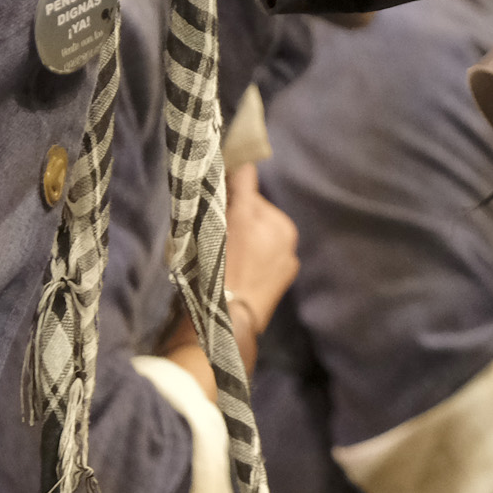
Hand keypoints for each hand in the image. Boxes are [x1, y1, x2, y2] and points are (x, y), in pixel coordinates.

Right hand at [223, 161, 298, 337]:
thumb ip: (211, 204)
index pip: (245, 174)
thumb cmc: (206, 276)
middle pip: (257, 203)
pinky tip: (250, 266)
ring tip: (238, 252)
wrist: (229, 320)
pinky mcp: (292, 264)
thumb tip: (218, 180)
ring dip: (257, 231)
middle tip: (224, 229)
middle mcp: (277, 223)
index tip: (226, 172)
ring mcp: (289, 245)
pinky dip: (267, 250)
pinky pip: (278, 247)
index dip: (233, 172)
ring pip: (270, 225)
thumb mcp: (200, 234)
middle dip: (243, 210)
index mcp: (250, 212)